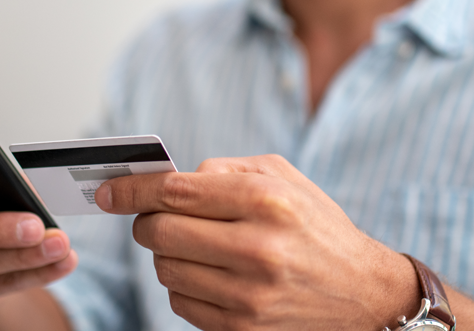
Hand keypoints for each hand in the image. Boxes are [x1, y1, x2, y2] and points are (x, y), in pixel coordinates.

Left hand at [95, 154, 420, 329]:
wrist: (365, 297)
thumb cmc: (318, 229)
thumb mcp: (285, 179)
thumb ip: (227, 168)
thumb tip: (171, 178)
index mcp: (266, 201)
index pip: (176, 191)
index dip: (132, 190)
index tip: (108, 191)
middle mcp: (258, 248)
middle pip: (160, 233)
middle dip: (148, 223)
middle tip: (158, 220)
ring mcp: (249, 296)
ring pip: (165, 270)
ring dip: (169, 257)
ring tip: (198, 250)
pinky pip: (181, 304)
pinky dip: (186, 288)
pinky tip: (213, 278)